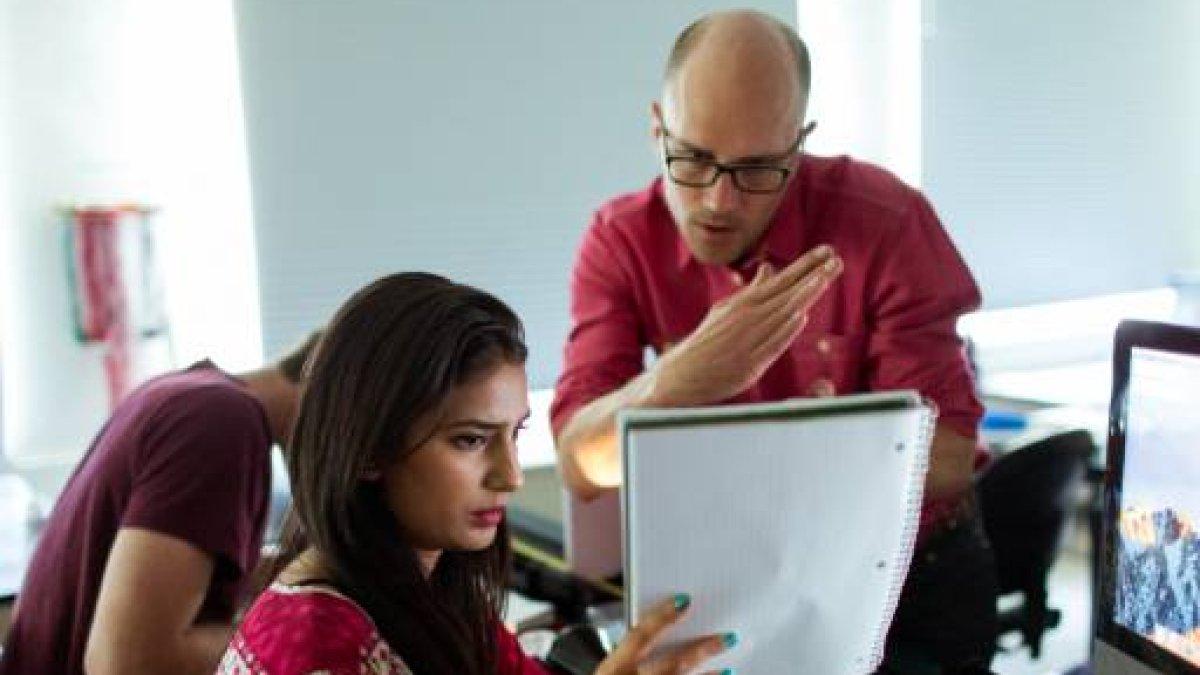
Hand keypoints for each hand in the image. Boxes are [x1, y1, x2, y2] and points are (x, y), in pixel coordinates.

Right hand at [595, 595, 733, 674]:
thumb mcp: (610, 673)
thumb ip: (632, 656)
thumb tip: (669, 628)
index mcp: (613, 668)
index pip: (640, 636)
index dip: (662, 617)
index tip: (686, 601)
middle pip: (673, 665)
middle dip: (702, 650)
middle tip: (728, 637)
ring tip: (729, 670)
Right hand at [651, 245, 842, 406]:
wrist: (683, 372)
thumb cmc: (709, 340)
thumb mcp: (728, 309)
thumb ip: (753, 291)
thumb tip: (770, 267)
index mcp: (745, 302)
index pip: (783, 280)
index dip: (806, 265)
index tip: (827, 251)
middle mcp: (748, 316)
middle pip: (787, 293)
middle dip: (813, 275)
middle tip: (836, 260)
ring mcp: (748, 338)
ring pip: (782, 314)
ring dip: (804, 296)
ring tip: (824, 279)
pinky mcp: (749, 362)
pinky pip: (771, 343)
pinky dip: (785, 330)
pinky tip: (800, 318)